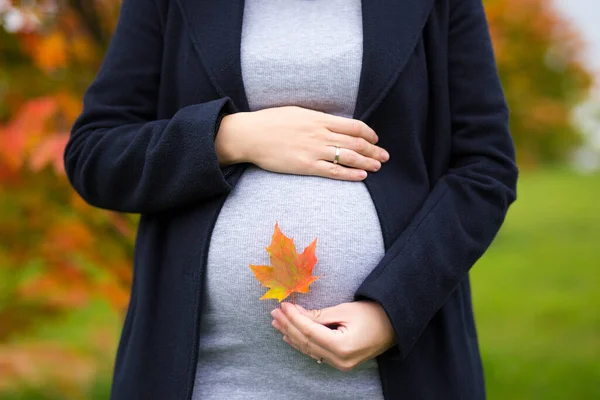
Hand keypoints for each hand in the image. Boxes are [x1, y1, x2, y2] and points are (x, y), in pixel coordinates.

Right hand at [215, 106, 389, 180]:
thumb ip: (316, 118)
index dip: (368, 133)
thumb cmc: (270, 122)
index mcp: (319, 118)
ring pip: (348, 157)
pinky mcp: (306, 166)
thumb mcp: (297, 112)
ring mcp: (314, 150)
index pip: (353, 125)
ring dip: (367, 162)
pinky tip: (361, 176)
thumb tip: (332, 124)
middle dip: (373, 150)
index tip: (375, 138)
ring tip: (378, 166)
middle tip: (385, 156)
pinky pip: (333, 171)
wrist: (250, 135)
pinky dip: (350, 174)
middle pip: (355, 142)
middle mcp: (320, 133)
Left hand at [271, 301, 396, 370]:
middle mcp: (339, 360)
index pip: (309, 331)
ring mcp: (339, 364)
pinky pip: (315, 352)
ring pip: (308, 349)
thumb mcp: (344, 310)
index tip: (282, 305)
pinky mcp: (340, 363)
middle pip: (306, 342)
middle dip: (288, 326)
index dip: (293, 318)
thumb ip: (318, 315)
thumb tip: (295, 313)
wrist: (394, 326)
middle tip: (275, 313)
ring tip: (277, 322)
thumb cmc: (373, 314)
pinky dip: (302, 343)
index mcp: (342, 346)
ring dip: (291, 334)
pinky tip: (290, 335)